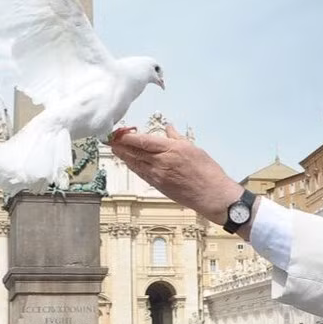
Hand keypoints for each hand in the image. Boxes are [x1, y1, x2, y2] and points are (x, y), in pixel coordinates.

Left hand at [109, 125, 243, 224]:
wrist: (212, 195)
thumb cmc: (207, 172)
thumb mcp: (193, 148)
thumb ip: (177, 137)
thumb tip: (168, 128)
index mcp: (171, 150)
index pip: (143, 141)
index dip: (127, 136)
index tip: (118, 132)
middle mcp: (161, 162)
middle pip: (134, 152)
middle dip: (120, 145)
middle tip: (110, 139)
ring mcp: (158, 176)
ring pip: (135, 163)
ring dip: (123, 156)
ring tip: (114, 149)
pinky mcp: (159, 186)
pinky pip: (141, 174)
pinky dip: (133, 166)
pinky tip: (128, 162)